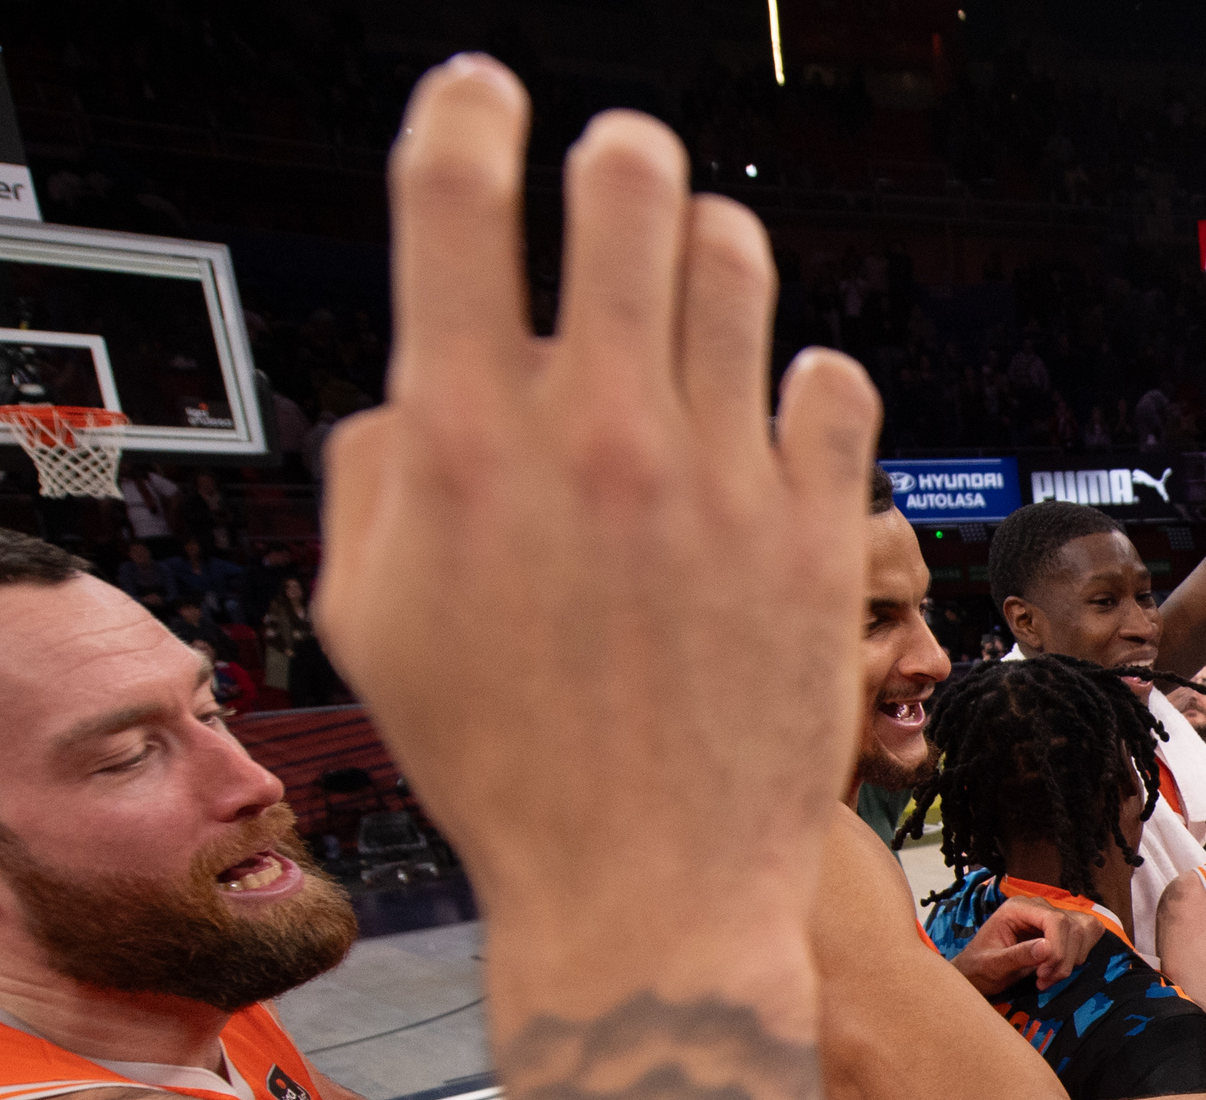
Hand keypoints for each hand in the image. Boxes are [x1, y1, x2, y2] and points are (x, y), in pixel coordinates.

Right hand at [317, 63, 876, 1099]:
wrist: (646, 895)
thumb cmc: (502, 768)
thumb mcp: (371, 618)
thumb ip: (379, 468)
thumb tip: (426, 378)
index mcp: (462, 441)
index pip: (456, 194)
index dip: (465, 112)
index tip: (482, 98)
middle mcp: (597, 438)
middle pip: (625, 182)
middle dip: (614, 156)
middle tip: (615, 184)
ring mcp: (721, 482)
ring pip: (739, 260)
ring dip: (710, 248)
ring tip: (697, 289)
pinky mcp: (820, 534)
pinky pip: (834, 380)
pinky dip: (804, 380)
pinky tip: (777, 417)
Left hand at [954, 893, 1108, 996]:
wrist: (977, 973)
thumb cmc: (979, 968)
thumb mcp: (992, 965)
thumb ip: (1017, 955)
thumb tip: (1047, 948)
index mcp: (1018, 908)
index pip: (1055, 919)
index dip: (1058, 948)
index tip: (1044, 974)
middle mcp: (1039, 907)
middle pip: (1074, 926)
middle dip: (1064, 959)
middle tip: (1043, 980)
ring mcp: (1052, 916)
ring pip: (1085, 930)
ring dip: (1071, 960)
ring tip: (1047, 977)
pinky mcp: (1062, 930)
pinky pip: (1087, 935)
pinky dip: (1077, 956)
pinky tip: (1057, 970)